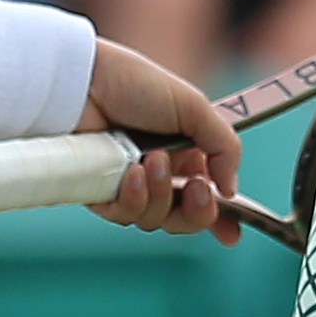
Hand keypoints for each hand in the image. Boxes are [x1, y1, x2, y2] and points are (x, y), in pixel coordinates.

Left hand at [78, 38, 244, 241]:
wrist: (84, 82)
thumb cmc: (135, 85)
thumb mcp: (194, 107)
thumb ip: (225, 147)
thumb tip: (231, 189)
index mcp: (184, 152)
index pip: (207, 193)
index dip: (220, 217)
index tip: (231, 234)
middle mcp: (158, 172)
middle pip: (183, 217)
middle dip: (196, 211)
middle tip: (198, 189)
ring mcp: (128, 184)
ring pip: (155, 218)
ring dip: (161, 193)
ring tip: (152, 160)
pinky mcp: (100, 192)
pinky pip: (123, 214)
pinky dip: (132, 198)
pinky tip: (130, 173)